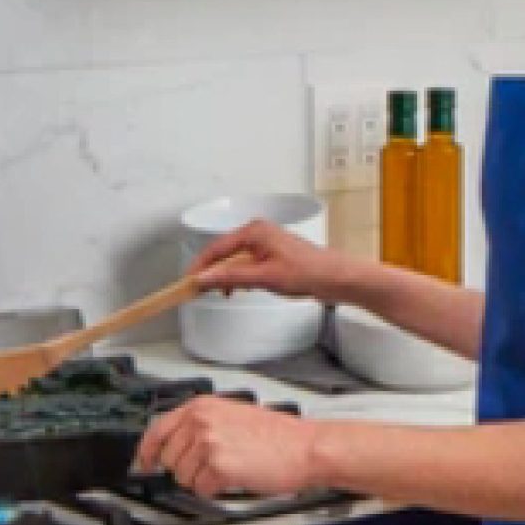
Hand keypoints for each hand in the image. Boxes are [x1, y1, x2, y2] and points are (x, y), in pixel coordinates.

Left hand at [135, 396, 323, 498]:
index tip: (144, 462)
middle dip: (185, 469)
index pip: (157, 429)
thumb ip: (201, 424)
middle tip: (209, 469)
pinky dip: (213, 491)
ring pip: (183, 477)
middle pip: (169, 458)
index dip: (147, 450)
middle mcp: (201, 421)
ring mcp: (208, 443)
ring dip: (201, 481)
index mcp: (202, 407)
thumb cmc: (278, 436)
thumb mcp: (233, 415)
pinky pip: (200, 490)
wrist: (305, 448)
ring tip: (227, 472)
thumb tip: (177, 443)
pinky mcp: (218, 466)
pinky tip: (232, 480)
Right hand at [186, 220, 364, 303]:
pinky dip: (239, 276)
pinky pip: (247, 263)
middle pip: (224, 252)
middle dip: (212, 272)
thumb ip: (231, 276)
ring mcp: (265, 243)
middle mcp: (258, 232)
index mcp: (254, 231)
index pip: (216, 248)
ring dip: (226, 276)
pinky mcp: (272, 254)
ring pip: (235, 259)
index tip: (188, 281)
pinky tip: (240, 289)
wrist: (336, 277)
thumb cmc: (307, 272)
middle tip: (200, 290)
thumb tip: (204, 278)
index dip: (200, 266)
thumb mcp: (264, 276)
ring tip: (222, 293)